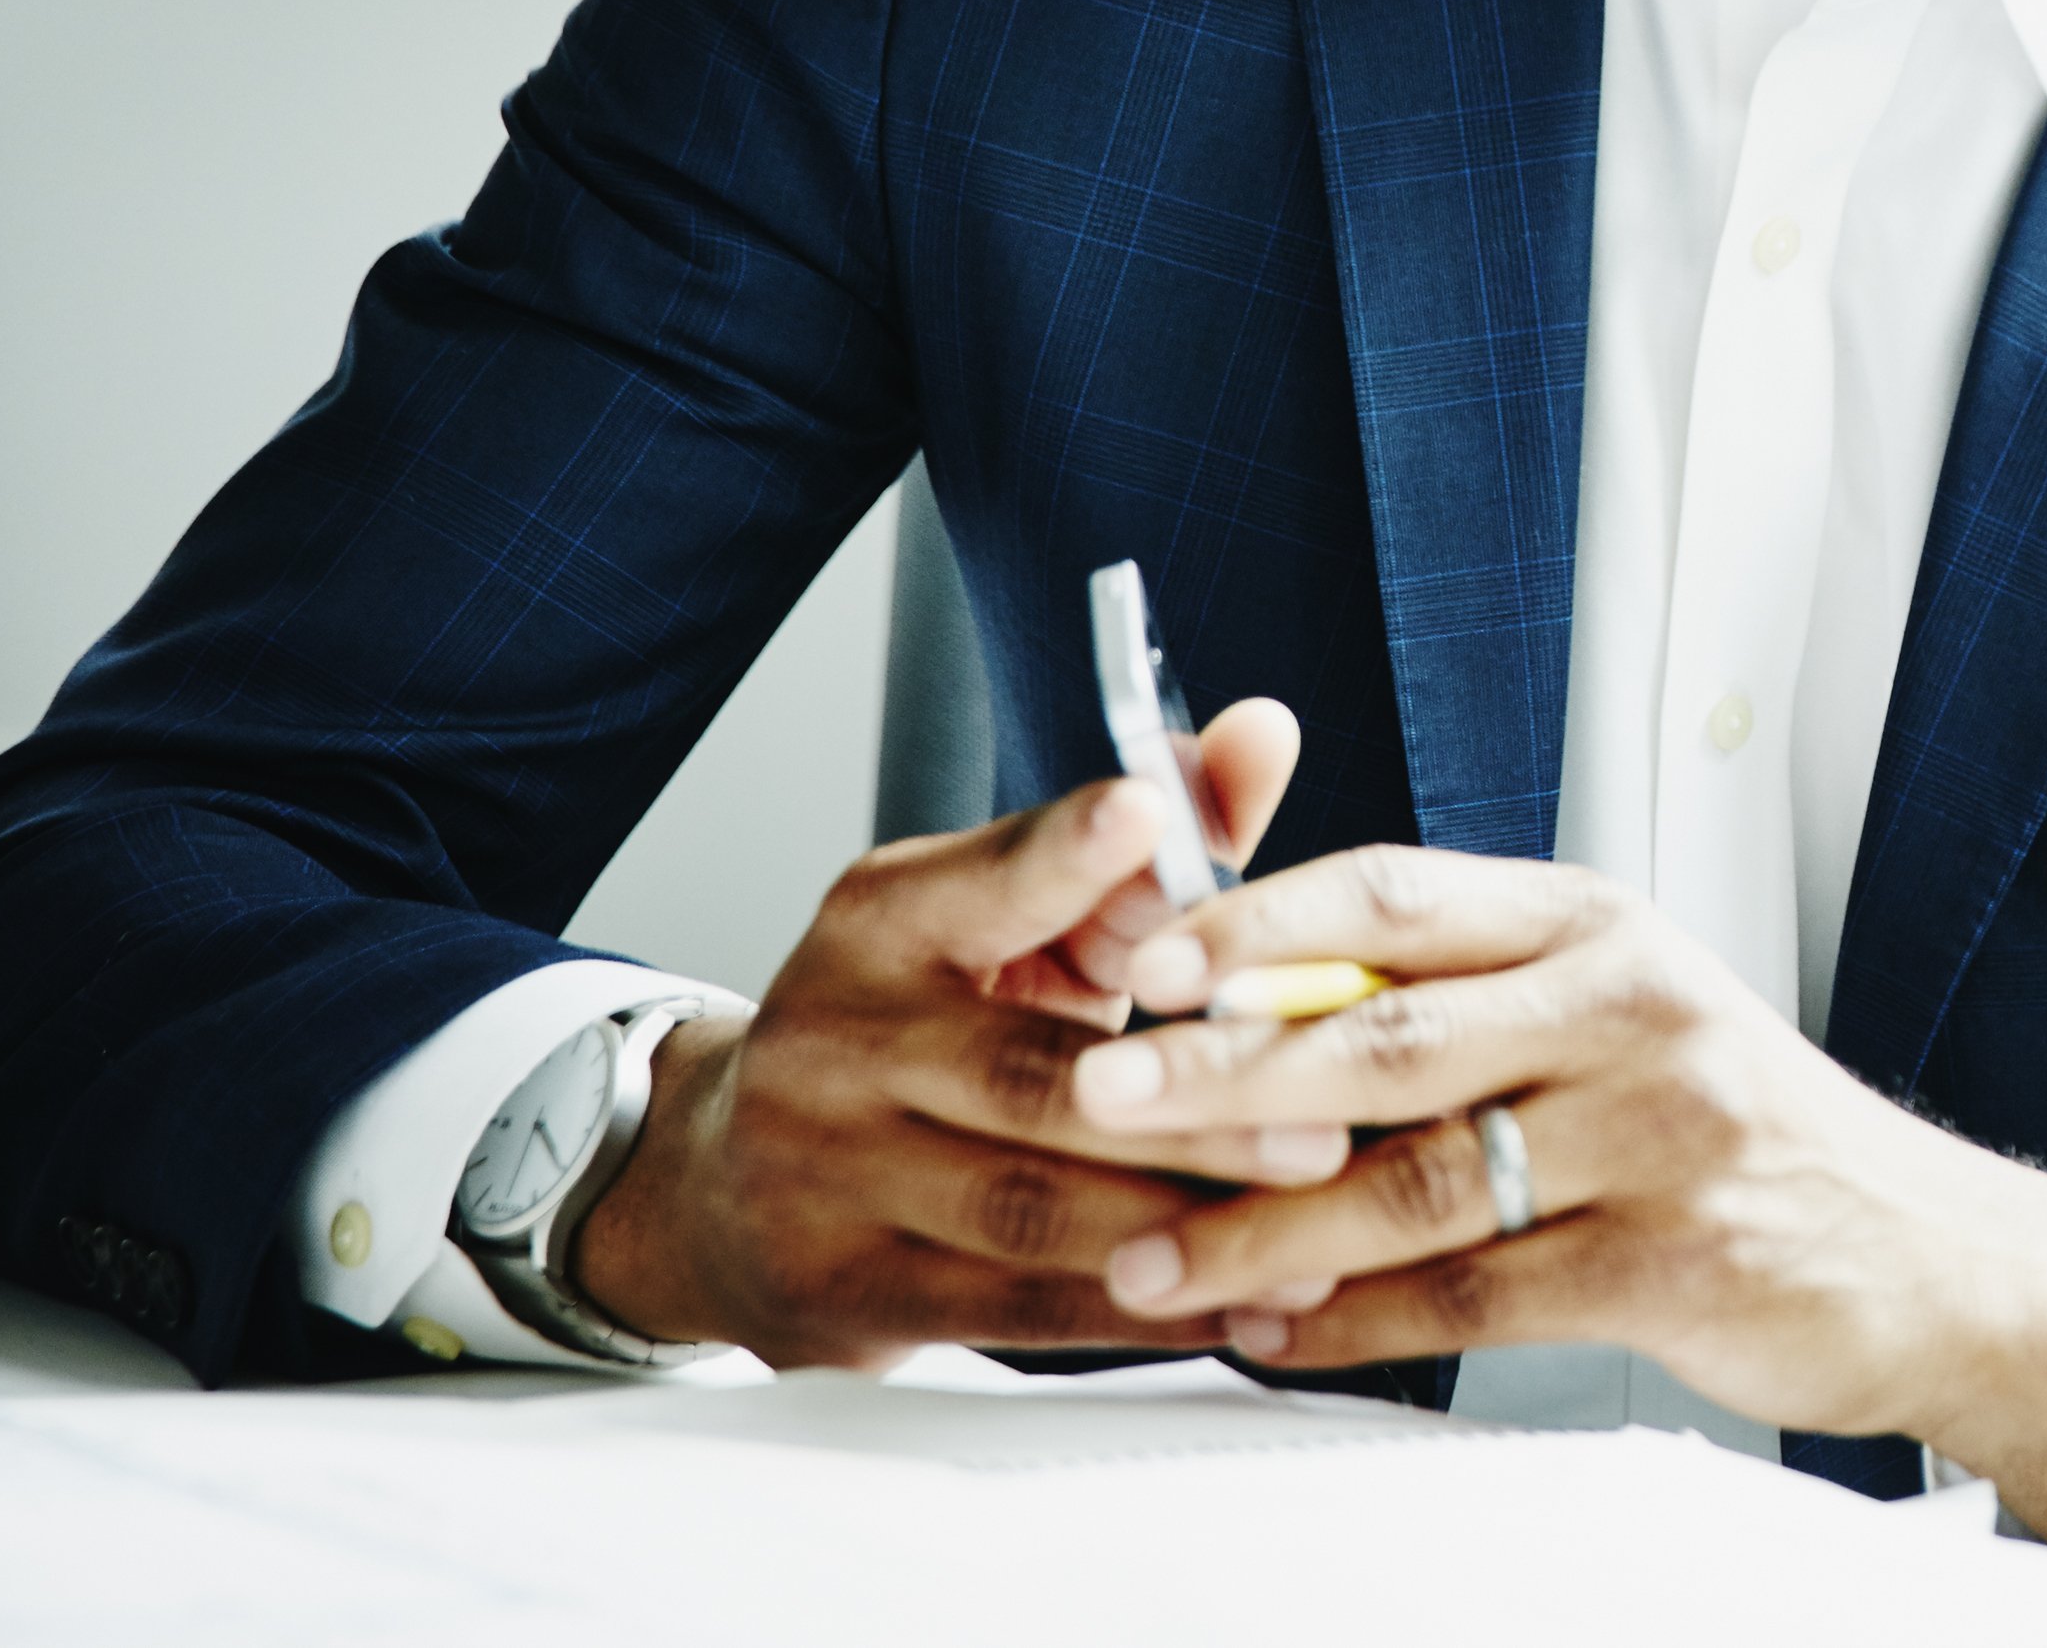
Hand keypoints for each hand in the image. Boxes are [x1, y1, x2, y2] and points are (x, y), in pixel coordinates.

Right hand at [574, 701, 1342, 1367]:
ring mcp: (827, 1174)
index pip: (985, 880)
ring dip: (1184, 1221)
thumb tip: (1264, 735)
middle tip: (1321, 1128)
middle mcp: (841, 1040)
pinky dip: (1140, 1311)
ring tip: (1311, 1221)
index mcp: (885, 922)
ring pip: (1028, 1206)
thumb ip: (1146, 844)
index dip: (1067, 852)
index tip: (1145, 819)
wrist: (725, 1185)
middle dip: (1190, 1106)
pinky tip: (1243, 1303)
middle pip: (1029, 1075)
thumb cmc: (922, 1028)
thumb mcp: (1013, 919)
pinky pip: (1013, 1308)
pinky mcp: (847, 1290)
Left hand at [1066, 849, 2046, 1558]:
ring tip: (1149, 1260)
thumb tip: (1249, 1007)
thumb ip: (1461, 1002)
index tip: (1138, 957)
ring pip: (1416, 1183)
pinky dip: (1359, 1325)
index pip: (1399, 895)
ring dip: (1262, 1231)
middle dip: (1224, 1069)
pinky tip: (1277, 1336)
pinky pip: (1477, 1294)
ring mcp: (1661, 1133)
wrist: (1922, 1251)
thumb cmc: (1732, 1133)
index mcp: (1596, 925)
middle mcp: (1630, 1006)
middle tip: (1101, 1094)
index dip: (1258, 921)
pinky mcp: (1674, 1259)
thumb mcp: (1613, 1017)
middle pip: (1389, 1032)